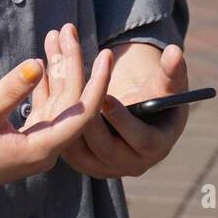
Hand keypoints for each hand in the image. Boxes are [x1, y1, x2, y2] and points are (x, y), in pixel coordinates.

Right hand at [0, 24, 112, 203]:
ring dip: (57, 70)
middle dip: (72, 63)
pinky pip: (44, 109)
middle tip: (69, 29)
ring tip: (57, 36)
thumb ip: (12, 89)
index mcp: (42, 149)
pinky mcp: (25, 141)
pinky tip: (45, 62)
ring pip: (58, 103)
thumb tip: (38, 62)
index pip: (82, 114)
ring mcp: (36, 147)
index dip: (98, 83)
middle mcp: (46, 150)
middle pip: (71, 103)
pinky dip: (45, 85)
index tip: (107, 55)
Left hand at [55, 39, 189, 179]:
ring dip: (61, 112)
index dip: (123, 120)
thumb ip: (171, 71)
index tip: (107, 98)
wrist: (140, 117)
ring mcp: (102, 166)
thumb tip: (175, 51)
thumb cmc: (157, 97)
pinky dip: (51, 115)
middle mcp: (128, 164)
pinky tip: (42, 86)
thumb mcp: (167, 86)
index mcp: (154, 147)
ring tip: (54, 81)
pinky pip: (62, 142)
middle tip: (71, 91)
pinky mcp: (80, 161)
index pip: (140, 140)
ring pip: (77, 145)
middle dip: (86, 117)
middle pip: (103, 146)